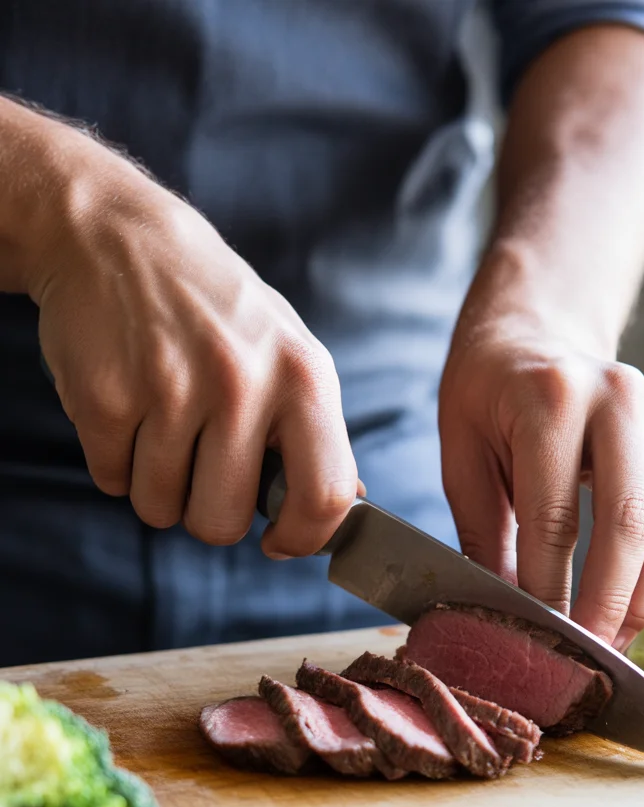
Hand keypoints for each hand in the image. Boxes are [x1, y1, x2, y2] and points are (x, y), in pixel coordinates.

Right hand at [29, 130, 356, 557]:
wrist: (117, 235)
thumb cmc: (217, 309)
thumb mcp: (290, 351)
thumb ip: (317, 430)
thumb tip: (346, 506)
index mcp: (303, 377)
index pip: (324, 496)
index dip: (301, 538)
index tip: (278, 542)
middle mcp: (241, 383)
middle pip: (223, 522)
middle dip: (208, 512)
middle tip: (202, 466)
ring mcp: (169, 390)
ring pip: (161, 509)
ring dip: (157, 486)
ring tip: (162, 425)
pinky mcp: (104, 396)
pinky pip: (112, 482)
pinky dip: (115, 461)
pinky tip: (127, 408)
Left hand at [439, 264, 643, 648]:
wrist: (532, 334)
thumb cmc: (485, 396)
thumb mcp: (461, 456)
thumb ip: (483, 533)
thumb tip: (502, 613)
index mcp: (548, 398)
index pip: (553, 514)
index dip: (546, 586)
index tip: (536, 637)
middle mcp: (615, 397)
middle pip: (627, 521)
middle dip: (606, 601)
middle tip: (586, 656)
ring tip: (614, 644)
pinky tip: (633, 605)